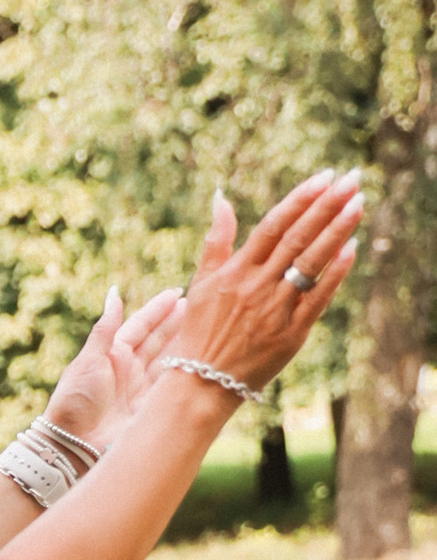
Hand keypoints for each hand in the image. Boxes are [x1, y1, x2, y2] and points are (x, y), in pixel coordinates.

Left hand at [44, 284, 185, 454]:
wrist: (73, 443)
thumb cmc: (74, 400)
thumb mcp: (89, 360)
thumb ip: (106, 328)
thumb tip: (114, 292)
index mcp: (113, 354)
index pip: (140, 326)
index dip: (159, 310)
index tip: (178, 293)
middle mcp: (129, 369)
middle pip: (159, 340)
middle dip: (178, 323)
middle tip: (201, 305)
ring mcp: (141, 388)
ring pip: (169, 361)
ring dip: (186, 345)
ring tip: (207, 327)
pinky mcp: (150, 408)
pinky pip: (172, 386)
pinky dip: (186, 373)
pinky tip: (202, 360)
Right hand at [163, 171, 363, 393]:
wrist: (202, 382)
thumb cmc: (200, 330)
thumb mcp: (202, 282)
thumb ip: (216, 238)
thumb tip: (220, 196)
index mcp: (236, 271)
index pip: (273, 226)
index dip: (300, 200)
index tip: (323, 177)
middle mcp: (257, 286)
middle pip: (297, 238)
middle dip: (326, 206)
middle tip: (351, 179)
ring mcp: (276, 309)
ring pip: (311, 263)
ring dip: (337, 231)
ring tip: (358, 203)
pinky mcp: (291, 333)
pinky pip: (318, 298)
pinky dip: (336, 272)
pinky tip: (352, 248)